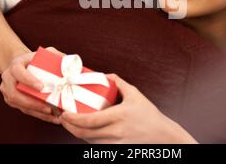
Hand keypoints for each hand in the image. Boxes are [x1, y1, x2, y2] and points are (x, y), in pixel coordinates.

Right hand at [0, 47, 62, 124]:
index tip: (41, 87)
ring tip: (53, 115)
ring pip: (20, 105)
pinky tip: (51, 117)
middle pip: (15, 94)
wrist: (23, 65)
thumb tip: (69, 63)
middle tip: (49, 107)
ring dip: (37, 112)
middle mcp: (8, 79)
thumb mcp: (44, 53)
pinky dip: (38, 114)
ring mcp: (8, 91)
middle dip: (32, 103)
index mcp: (15, 65)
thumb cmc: (35, 59)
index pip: (18, 72)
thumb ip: (55, 55)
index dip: (28, 80)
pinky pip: (24, 110)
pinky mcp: (12, 101)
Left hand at [60, 74, 197, 143]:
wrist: (162, 137)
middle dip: (70, 126)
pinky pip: (97, 146)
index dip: (74, 118)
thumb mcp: (136, 95)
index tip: (65, 113)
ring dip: (76, 132)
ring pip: (89, 141)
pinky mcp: (116, 150)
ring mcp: (116, 143)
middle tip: (62, 118)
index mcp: (120, 116)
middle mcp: (116, 131)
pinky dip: (87, 139)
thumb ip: (119, 83)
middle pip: (85, 133)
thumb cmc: (150, 116)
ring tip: (70, 123)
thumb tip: (104, 75)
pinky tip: (84, 131)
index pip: (91, 120)